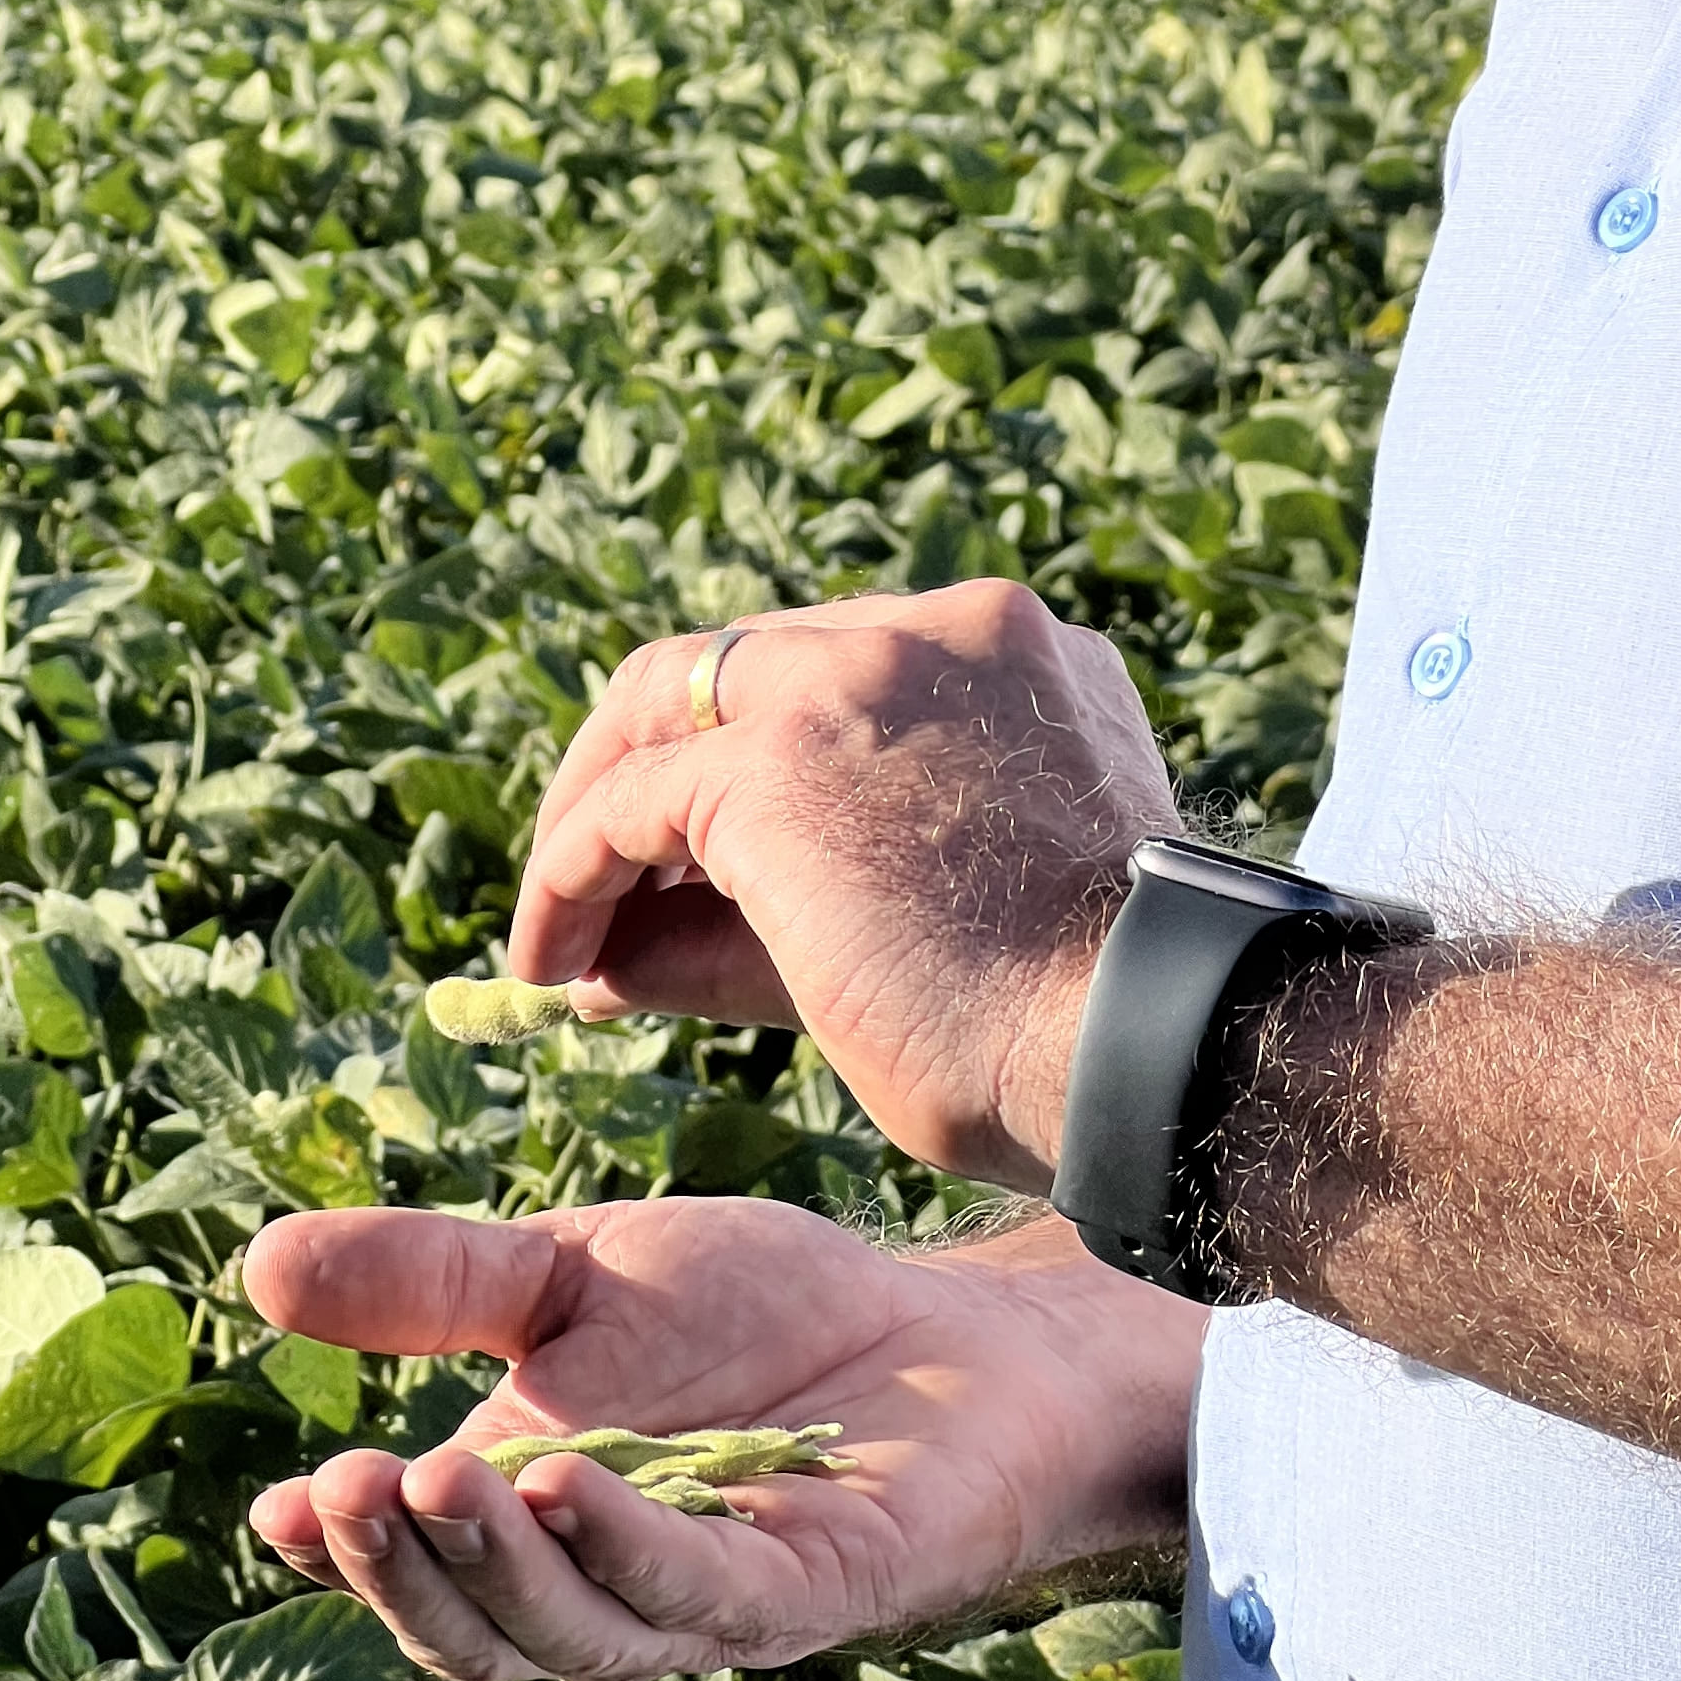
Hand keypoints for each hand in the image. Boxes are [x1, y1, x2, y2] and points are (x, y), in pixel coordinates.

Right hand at [244, 1196, 1200, 1680]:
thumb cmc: (764, 1312)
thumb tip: (257, 1270)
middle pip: (470, 1623)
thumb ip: (436, 1279)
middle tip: (344, 1496)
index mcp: (528, 1514)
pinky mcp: (795, 1594)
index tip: (277, 1508)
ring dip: (493, 1570)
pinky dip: (618, 1546)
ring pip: (566, 1633)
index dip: (341, 1550)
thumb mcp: (579, 1269)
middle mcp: (598, 1582)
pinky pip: (689, 1591)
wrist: (948, 1326)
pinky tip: (566, 1484)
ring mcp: (697, 1599)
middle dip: (399, 1568)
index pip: (411, 1562)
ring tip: (436, 1482)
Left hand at [509, 582, 1179, 1182]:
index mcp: (1017, 654)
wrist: (1131, 1050)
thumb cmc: (1066, 1030)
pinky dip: (569, 874)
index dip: (742, 759)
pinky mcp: (781, 757)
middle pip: (735, 664)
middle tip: (596, 880)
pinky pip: (628, 803)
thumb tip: (614, 956)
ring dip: (593, 817)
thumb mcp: (933, 924)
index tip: (687, 866)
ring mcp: (861, 674)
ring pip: (666, 702)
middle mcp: (943, 630)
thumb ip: (777, 913)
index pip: (833, 670)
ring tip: (557, 929)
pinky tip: (549, 961)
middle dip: (650, 768)